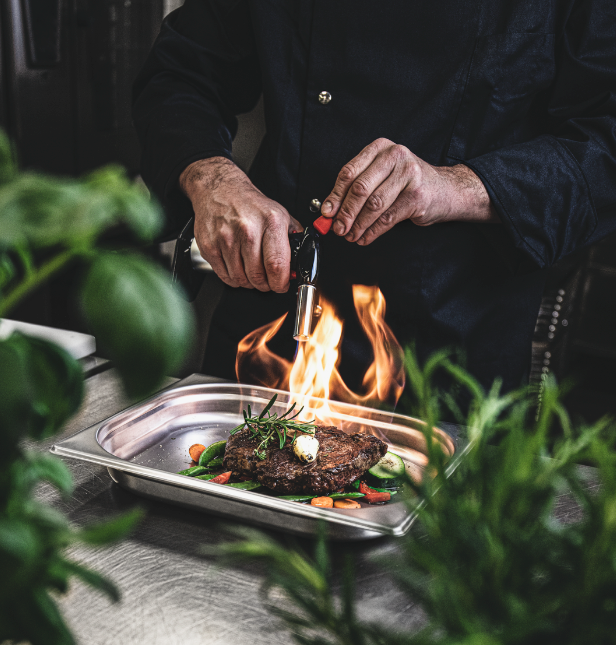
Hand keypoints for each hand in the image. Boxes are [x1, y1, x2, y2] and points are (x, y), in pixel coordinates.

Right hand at [180, 157, 301, 291]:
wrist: (219, 189)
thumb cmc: (250, 204)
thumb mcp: (280, 214)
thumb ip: (292, 239)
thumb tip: (298, 263)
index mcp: (270, 222)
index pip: (276, 265)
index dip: (280, 283)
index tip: (281, 285)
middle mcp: (247, 229)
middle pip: (257, 276)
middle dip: (265, 285)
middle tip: (267, 280)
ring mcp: (226, 238)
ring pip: (240, 279)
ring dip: (249, 282)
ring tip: (252, 272)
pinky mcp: (209, 246)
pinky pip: (224, 276)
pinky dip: (233, 278)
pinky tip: (238, 268)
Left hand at [321, 138, 496, 244]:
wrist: (445, 190)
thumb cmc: (408, 183)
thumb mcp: (382, 176)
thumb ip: (357, 189)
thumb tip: (330, 211)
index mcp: (381, 148)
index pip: (349, 172)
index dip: (335, 195)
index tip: (327, 213)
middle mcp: (395, 156)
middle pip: (360, 189)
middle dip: (345, 213)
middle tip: (337, 229)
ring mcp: (408, 175)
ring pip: (373, 205)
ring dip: (358, 225)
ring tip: (350, 236)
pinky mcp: (416, 196)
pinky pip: (387, 218)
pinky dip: (372, 231)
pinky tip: (365, 237)